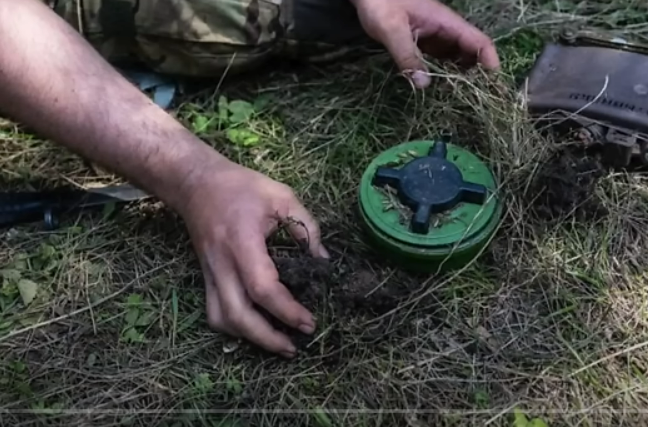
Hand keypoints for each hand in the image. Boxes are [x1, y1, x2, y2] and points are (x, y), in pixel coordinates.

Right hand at [178, 159, 328, 357]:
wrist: (196, 183)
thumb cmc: (241, 187)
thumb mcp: (281, 197)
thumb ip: (306, 227)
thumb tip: (323, 261)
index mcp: (242, 242)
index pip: (262, 287)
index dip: (286, 310)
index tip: (309, 321)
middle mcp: (222, 264)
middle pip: (238, 315)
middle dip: (267, 338)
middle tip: (294, 346)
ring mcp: (209, 273)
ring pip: (222, 320)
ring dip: (249, 337)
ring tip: (278, 343)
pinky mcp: (205, 277)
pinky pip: (214, 312)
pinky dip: (234, 327)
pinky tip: (255, 327)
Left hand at [350, 0, 499, 87]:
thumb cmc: (380, 4)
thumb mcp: (392, 30)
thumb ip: (407, 55)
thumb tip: (424, 84)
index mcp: (445, 22)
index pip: (478, 40)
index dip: (489, 60)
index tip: (493, 84)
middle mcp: (444, 30)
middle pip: (471, 51)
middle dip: (477, 73)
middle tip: (475, 100)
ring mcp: (433, 36)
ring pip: (456, 56)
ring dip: (460, 75)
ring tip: (460, 100)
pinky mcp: (421, 42)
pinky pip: (439, 58)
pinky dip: (443, 72)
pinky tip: (439, 89)